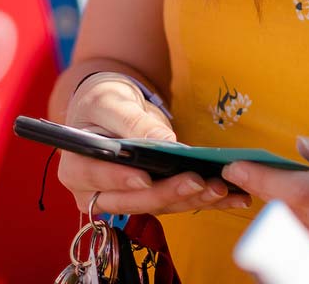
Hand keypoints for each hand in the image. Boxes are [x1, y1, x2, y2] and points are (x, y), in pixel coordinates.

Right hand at [56, 75, 245, 216]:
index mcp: (77, 168)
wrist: (111, 111)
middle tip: (198, 182)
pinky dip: (204, 200)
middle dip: (167, 192)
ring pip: (158, 206)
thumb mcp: (111, 103)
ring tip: (223, 190)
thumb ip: (133, 122)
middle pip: (132, 200)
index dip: (119, 180)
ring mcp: (125, 201)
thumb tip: (165, 143)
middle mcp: (95, 195)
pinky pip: (175, 204)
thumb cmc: (103, 103)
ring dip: (193, 200)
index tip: (145, 178)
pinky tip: (232, 197)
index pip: (95, 178)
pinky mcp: (149, 200)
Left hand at [221, 122, 308, 267]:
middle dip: (267, 192)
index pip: (302, 191)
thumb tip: (301, 147)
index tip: (234, 167)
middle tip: (249, 168)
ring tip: (277, 182)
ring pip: (306, 229)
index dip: (262, 181)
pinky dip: (308, 221)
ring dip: (286, 208)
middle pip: (296, 213)